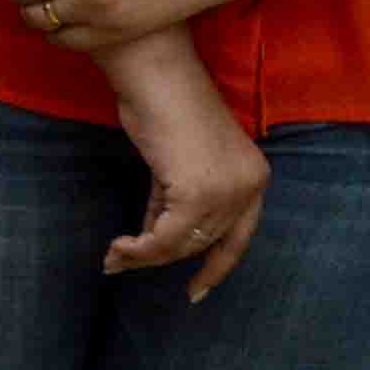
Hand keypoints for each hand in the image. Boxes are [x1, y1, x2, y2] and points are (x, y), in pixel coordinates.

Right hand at [102, 35, 268, 295]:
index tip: (195, 292)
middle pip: (204, 243)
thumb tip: (152, 239)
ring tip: (114, 257)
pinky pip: (165, 237)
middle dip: (160, 258)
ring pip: (183, 244)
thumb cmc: (163, 107)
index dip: (216, 268)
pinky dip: (139, 248)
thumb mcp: (178, 162)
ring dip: (144, 255)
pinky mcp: (197, 192)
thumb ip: (176, 200)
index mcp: (255, 177)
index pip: (239, 238)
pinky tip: (119, 246)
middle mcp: (249, 187)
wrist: (155, 76)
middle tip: (122, 263)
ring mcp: (226, 190)